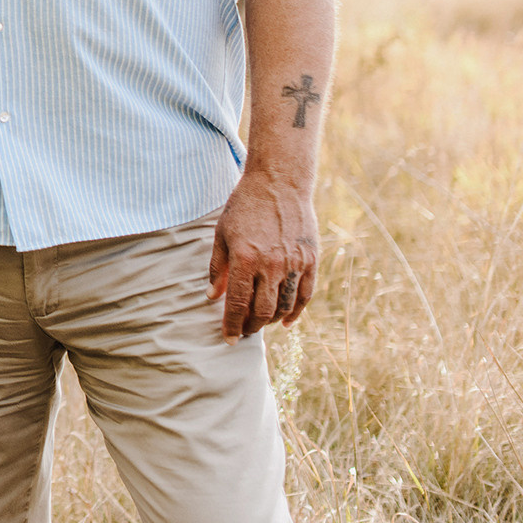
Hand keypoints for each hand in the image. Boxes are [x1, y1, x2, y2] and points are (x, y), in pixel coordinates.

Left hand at [208, 169, 318, 340]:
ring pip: (284, 307)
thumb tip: (211, 297)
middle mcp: (271, 265)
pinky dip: (296, 312)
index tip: (228, 339)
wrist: (279, 183)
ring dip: (271, 321)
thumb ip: (217, 268)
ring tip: (260, 323)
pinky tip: (286, 321)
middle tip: (242, 332)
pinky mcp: (311, 260)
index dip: (232, 325)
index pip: (237, 304)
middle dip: (250, 327)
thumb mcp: (222, 234)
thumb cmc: (245, 206)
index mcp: (245, 259)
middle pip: (262, 311)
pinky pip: (305, 295)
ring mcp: (294, 264)